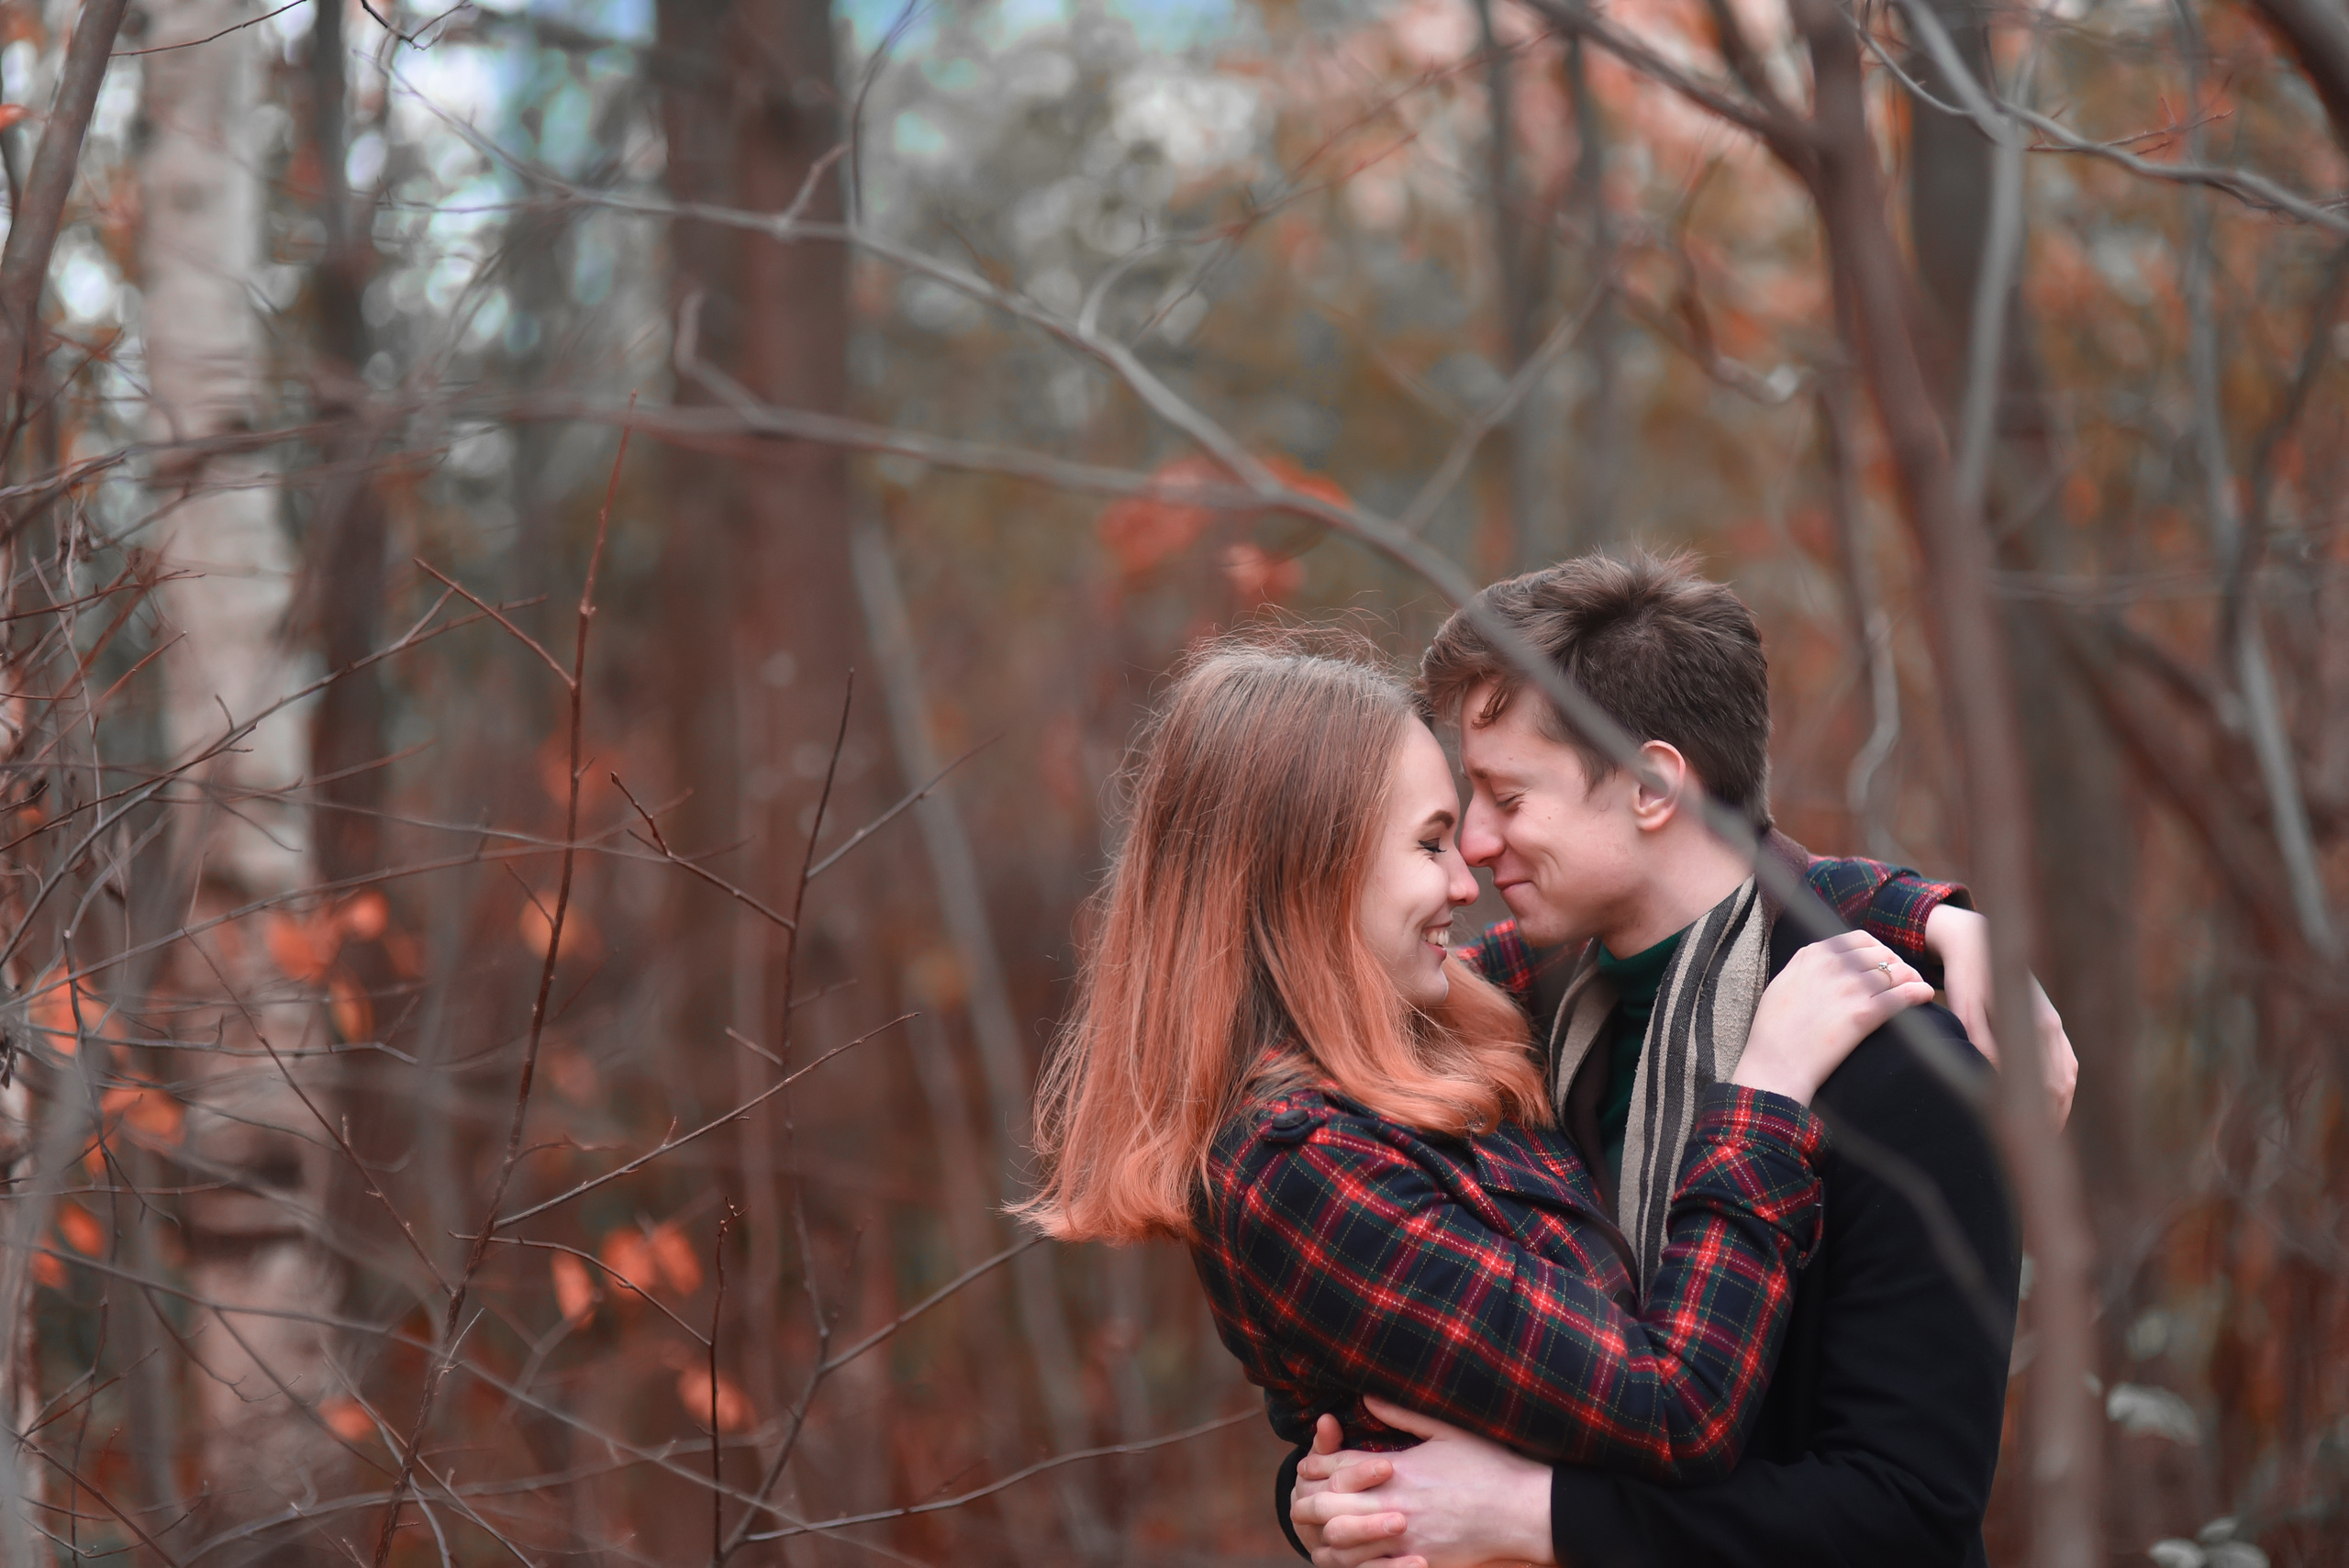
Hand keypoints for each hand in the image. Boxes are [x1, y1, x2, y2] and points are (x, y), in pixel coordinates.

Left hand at [1290, 1397, 1552, 1567]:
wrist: (1525, 1512)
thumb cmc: (1490, 1466)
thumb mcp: (1447, 1430)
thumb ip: (1403, 1413)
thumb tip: (1368, 1396)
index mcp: (1399, 1469)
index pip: (1339, 1467)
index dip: (1317, 1466)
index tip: (1308, 1465)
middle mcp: (1396, 1505)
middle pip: (1329, 1507)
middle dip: (1308, 1503)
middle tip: (1300, 1500)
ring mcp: (1406, 1539)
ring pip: (1343, 1545)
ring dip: (1325, 1537)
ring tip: (1318, 1532)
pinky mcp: (1420, 1563)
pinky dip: (1354, 1564)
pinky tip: (1349, 1558)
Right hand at [1735, 931, 1933, 1103]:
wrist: (1775, 1065)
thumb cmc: (1773, 1030)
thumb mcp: (1781, 984)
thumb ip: (1803, 965)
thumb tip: (1823, 956)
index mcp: (1813, 956)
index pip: (1859, 940)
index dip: (1876, 951)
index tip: (1880, 965)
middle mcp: (1833, 966)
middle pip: (1881, 954)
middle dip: (1895, 964)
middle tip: (1900, 980)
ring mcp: (1849, 989)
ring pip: (1896, 972)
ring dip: (1910, 978)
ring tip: (1915, 988)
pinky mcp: (1864, 1014)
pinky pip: (1902, 995)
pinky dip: (1918, 992)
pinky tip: (1924, 996)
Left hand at [1923, 905, 2077, 1126]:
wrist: (1979, 939)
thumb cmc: (1966, 974)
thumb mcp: (1965, 1006)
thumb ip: (1979, 1040)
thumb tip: (1990, 1077)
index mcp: (2036, 1025)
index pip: (2046, 1085)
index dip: (2039, 1118)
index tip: (2025, 1144)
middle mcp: (2053, 1027)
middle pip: (2061, 1087)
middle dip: (2050, 1123)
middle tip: (2033, 1156)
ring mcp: (2055, 1026)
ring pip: (2067, 1079)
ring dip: (2058, 1110)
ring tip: (2041, 1141)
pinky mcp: (2051, 1025)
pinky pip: (2065, 1066)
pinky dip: (2059, 1092)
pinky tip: (2047, 1111)